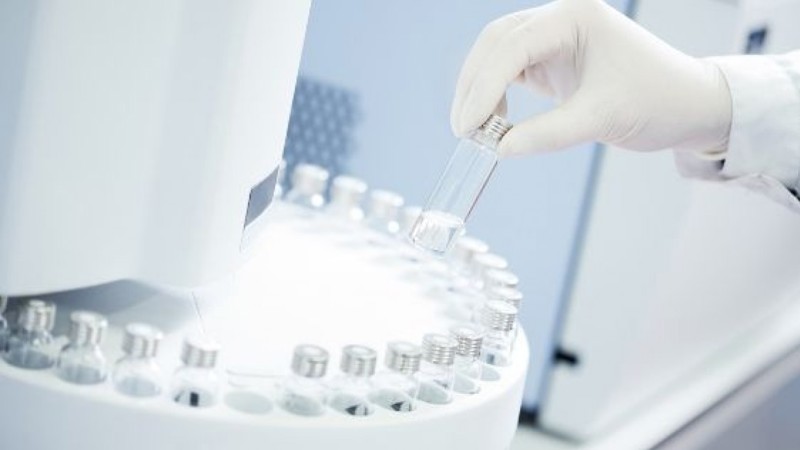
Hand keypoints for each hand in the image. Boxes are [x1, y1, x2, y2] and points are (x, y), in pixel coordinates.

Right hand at [451, 0, 731, 155]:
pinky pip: (508, 69)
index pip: (513, 45)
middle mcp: (560, 17)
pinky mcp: (550, 57)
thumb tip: (499, 150)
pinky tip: (493, 121)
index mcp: (576, 16)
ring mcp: (554, 35)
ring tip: (475, 131)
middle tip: (463, 129)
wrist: (685, 104)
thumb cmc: (655, 102)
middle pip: (495, 43)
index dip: (484, 85)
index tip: (469, 124)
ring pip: (496, 54)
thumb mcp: (601, 119)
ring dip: (479, 90)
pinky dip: (493, 94)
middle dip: (474, 86)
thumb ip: (548, 134)